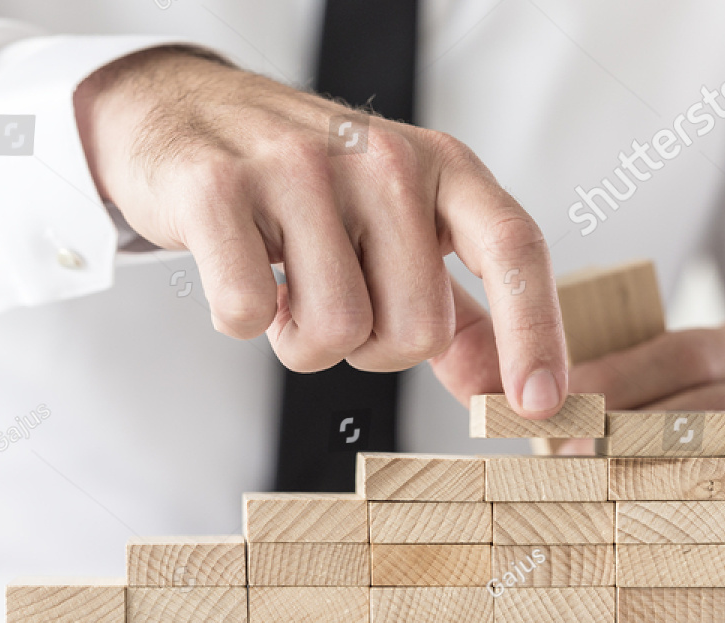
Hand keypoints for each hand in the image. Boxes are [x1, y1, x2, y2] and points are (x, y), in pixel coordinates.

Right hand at [73, 47, 566, 416]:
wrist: (184, 113)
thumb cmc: (303, 186)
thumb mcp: (398, 230)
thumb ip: (459, 311)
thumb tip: (508, 395)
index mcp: (442, 166)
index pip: (515, 248)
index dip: (537, 334)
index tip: (540, 407)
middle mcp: (383, 158)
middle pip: (416, 328)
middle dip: (372, 348)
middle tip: (334, 302)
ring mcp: (300, 168)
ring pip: (335, 332)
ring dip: (302, 340)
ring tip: (285, 285)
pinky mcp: (220, 189)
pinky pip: (250, 315)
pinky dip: (240, 317)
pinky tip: (236, 267)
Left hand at [566, 321, 724, 592]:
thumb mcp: (719, 384)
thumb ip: (650, 391)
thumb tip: (545, 421)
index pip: (676, 354)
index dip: (612, 380)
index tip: (555, 407)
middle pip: (702, 404)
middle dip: (625, 432)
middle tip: (562, 459)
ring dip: (657, 481)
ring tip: (596, 499)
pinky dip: (706, 530)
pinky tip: (654, 545)